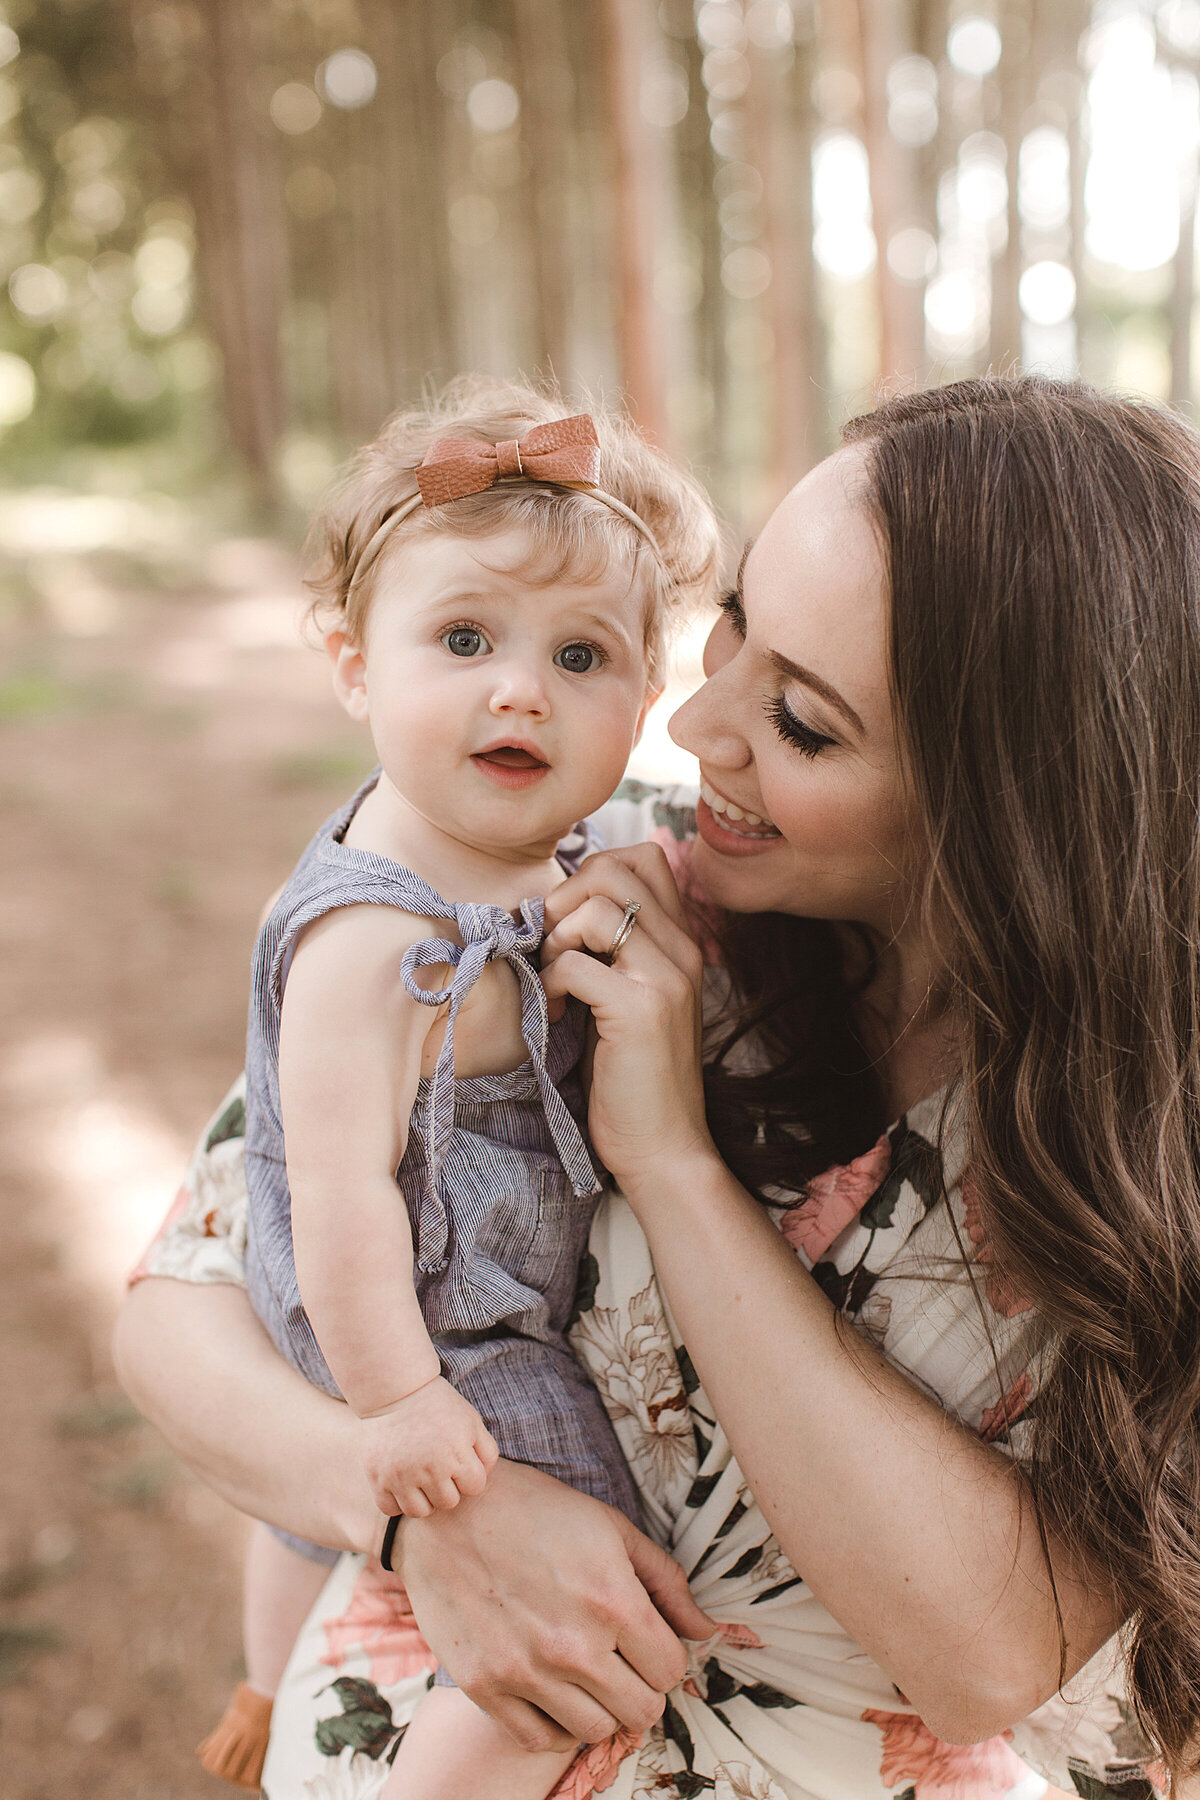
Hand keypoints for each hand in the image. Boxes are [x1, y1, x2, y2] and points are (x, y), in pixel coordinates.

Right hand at [361, 1377, 498, 1516]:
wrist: (396, 1390)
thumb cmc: (438, 1406)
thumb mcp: (471, 1420)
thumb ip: (486, 1451)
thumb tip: (484, 1477)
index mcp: (457, 1454)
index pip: (474, 1488)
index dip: (469, 1475)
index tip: (458, 1461)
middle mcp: (430, 1468)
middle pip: (448, 1502)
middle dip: (447, 1487)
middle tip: (437, 1467)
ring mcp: (402, 1476)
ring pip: (420, 1511)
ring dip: (423, 1498)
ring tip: (419, 1477)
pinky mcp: (378, 1479)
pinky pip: (391, 1509)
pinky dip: (396, 1500)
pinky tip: (400, 1482)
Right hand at [398, 1459, 716, 1750]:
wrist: (449, 1509)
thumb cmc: (536, 1510)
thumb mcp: (610, 1527)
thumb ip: (666, 1580)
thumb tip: (707, 1630)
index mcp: (612, 1600)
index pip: (671, 1669)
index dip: (664, 1655)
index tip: (646, 1641)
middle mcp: (573, 1645)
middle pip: (641, 1709)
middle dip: (640, 1686)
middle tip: (619, 1661)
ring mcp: (526, 1671)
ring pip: (596, 1730)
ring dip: (600, 1707)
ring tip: (586, 1675)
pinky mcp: (485, 1687)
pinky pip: (541, 1739)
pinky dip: (556, 1724)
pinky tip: (553, 1691)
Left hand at [540, 844, 717, 1196]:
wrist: (664, 1146)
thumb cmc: (634, 1075)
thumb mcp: (630, 997)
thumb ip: (615, 950)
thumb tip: (563, 905)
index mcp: (683, 942)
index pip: (645, 857)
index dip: (593, 873)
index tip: (571, 922)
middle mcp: (683, 950)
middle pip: (615, 869)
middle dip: (565, 898)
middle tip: (553, 946)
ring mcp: (666, 978)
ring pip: (596, 907)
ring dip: (557, 938)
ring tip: (556, 980)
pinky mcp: (640, 1010)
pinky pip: (575, 962)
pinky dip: (552, 982)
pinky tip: (558, 1012)